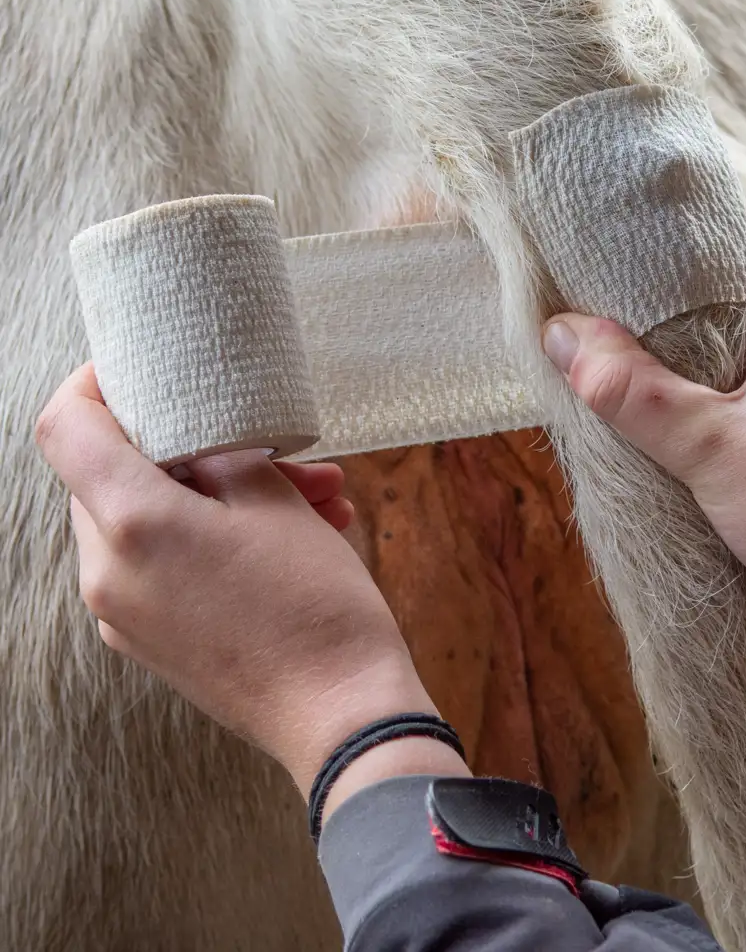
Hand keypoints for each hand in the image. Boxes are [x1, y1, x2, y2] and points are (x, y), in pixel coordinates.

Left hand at [35, 365, 468, 802]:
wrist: (341, 716)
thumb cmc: (314, 608)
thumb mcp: (276, 503)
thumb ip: (222, 453)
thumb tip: (198, 437)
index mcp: (131, 525)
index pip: (65, 428)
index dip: (94, 383)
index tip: (139, 368)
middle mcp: (107, 573)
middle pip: (118, 475)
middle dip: (196, 447)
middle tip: (275, 448)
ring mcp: (124, 614)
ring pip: (153, 520)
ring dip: (222, 493)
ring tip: (314, 496)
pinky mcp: (151, 640)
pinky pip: (166, 564)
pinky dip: (215, 537)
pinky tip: (295, 536)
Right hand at [540, 207, 745, 718]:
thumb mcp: (704, 450)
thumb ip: (631, 391)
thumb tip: (562, 334)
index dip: (721, 223)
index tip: (663, 241)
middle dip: (705, 286)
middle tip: (640, 301)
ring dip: (722, 342)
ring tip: (659, 360)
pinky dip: (742, 387)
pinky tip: (703, 421)